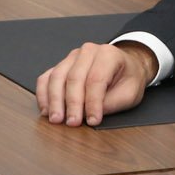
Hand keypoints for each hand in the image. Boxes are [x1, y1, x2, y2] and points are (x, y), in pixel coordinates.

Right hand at [35, 41, 154, 126]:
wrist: (126, 66)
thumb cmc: (128, 79)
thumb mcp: (131, 93)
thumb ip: (113, 102)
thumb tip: (91, 113)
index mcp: (108, 54)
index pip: (96, 79)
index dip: (93, 102)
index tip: (92, 120)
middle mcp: (88, 52)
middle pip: (74, 77)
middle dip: (72, 103)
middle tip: (72, 122)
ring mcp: (72, 57)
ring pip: (57, 77)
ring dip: (54, 100)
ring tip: (56, 119)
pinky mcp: (61, 66)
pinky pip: (46, 78)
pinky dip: (44, 94)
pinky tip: (46, 109)